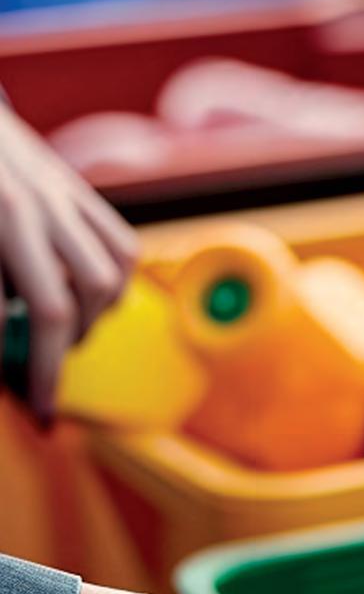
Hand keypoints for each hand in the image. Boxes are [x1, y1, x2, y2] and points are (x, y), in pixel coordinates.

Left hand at [0, 106, 136, 418]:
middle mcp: (29, 207)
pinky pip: (121, 249)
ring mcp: (59, 195)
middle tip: (42, 401)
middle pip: (56, 311)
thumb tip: (3, 348)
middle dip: (49, 368)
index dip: (13, 368)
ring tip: (62, 342)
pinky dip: (113, 286)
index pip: (5, 317)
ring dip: (85, 325)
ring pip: (102, 283)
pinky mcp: (77, 188)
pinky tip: (88, 302)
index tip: (28, 405)